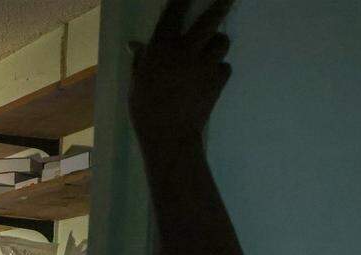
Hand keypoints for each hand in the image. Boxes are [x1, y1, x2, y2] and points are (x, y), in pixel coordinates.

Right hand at [128, 0, 233, 156]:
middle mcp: (186, 50)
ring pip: (222, 42)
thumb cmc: (145, 111)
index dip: (181, 1)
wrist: (169, 136)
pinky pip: (224, 67)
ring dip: (218, 44)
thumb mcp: (136, 84)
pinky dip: (219, 71)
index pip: (174, 14)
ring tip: (212, 52)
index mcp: (161, 49)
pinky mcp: (219, 80)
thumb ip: (141, 61)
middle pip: (210, 20)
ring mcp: (205, 64)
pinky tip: (210, 80)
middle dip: (221, 5)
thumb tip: (136, 45)